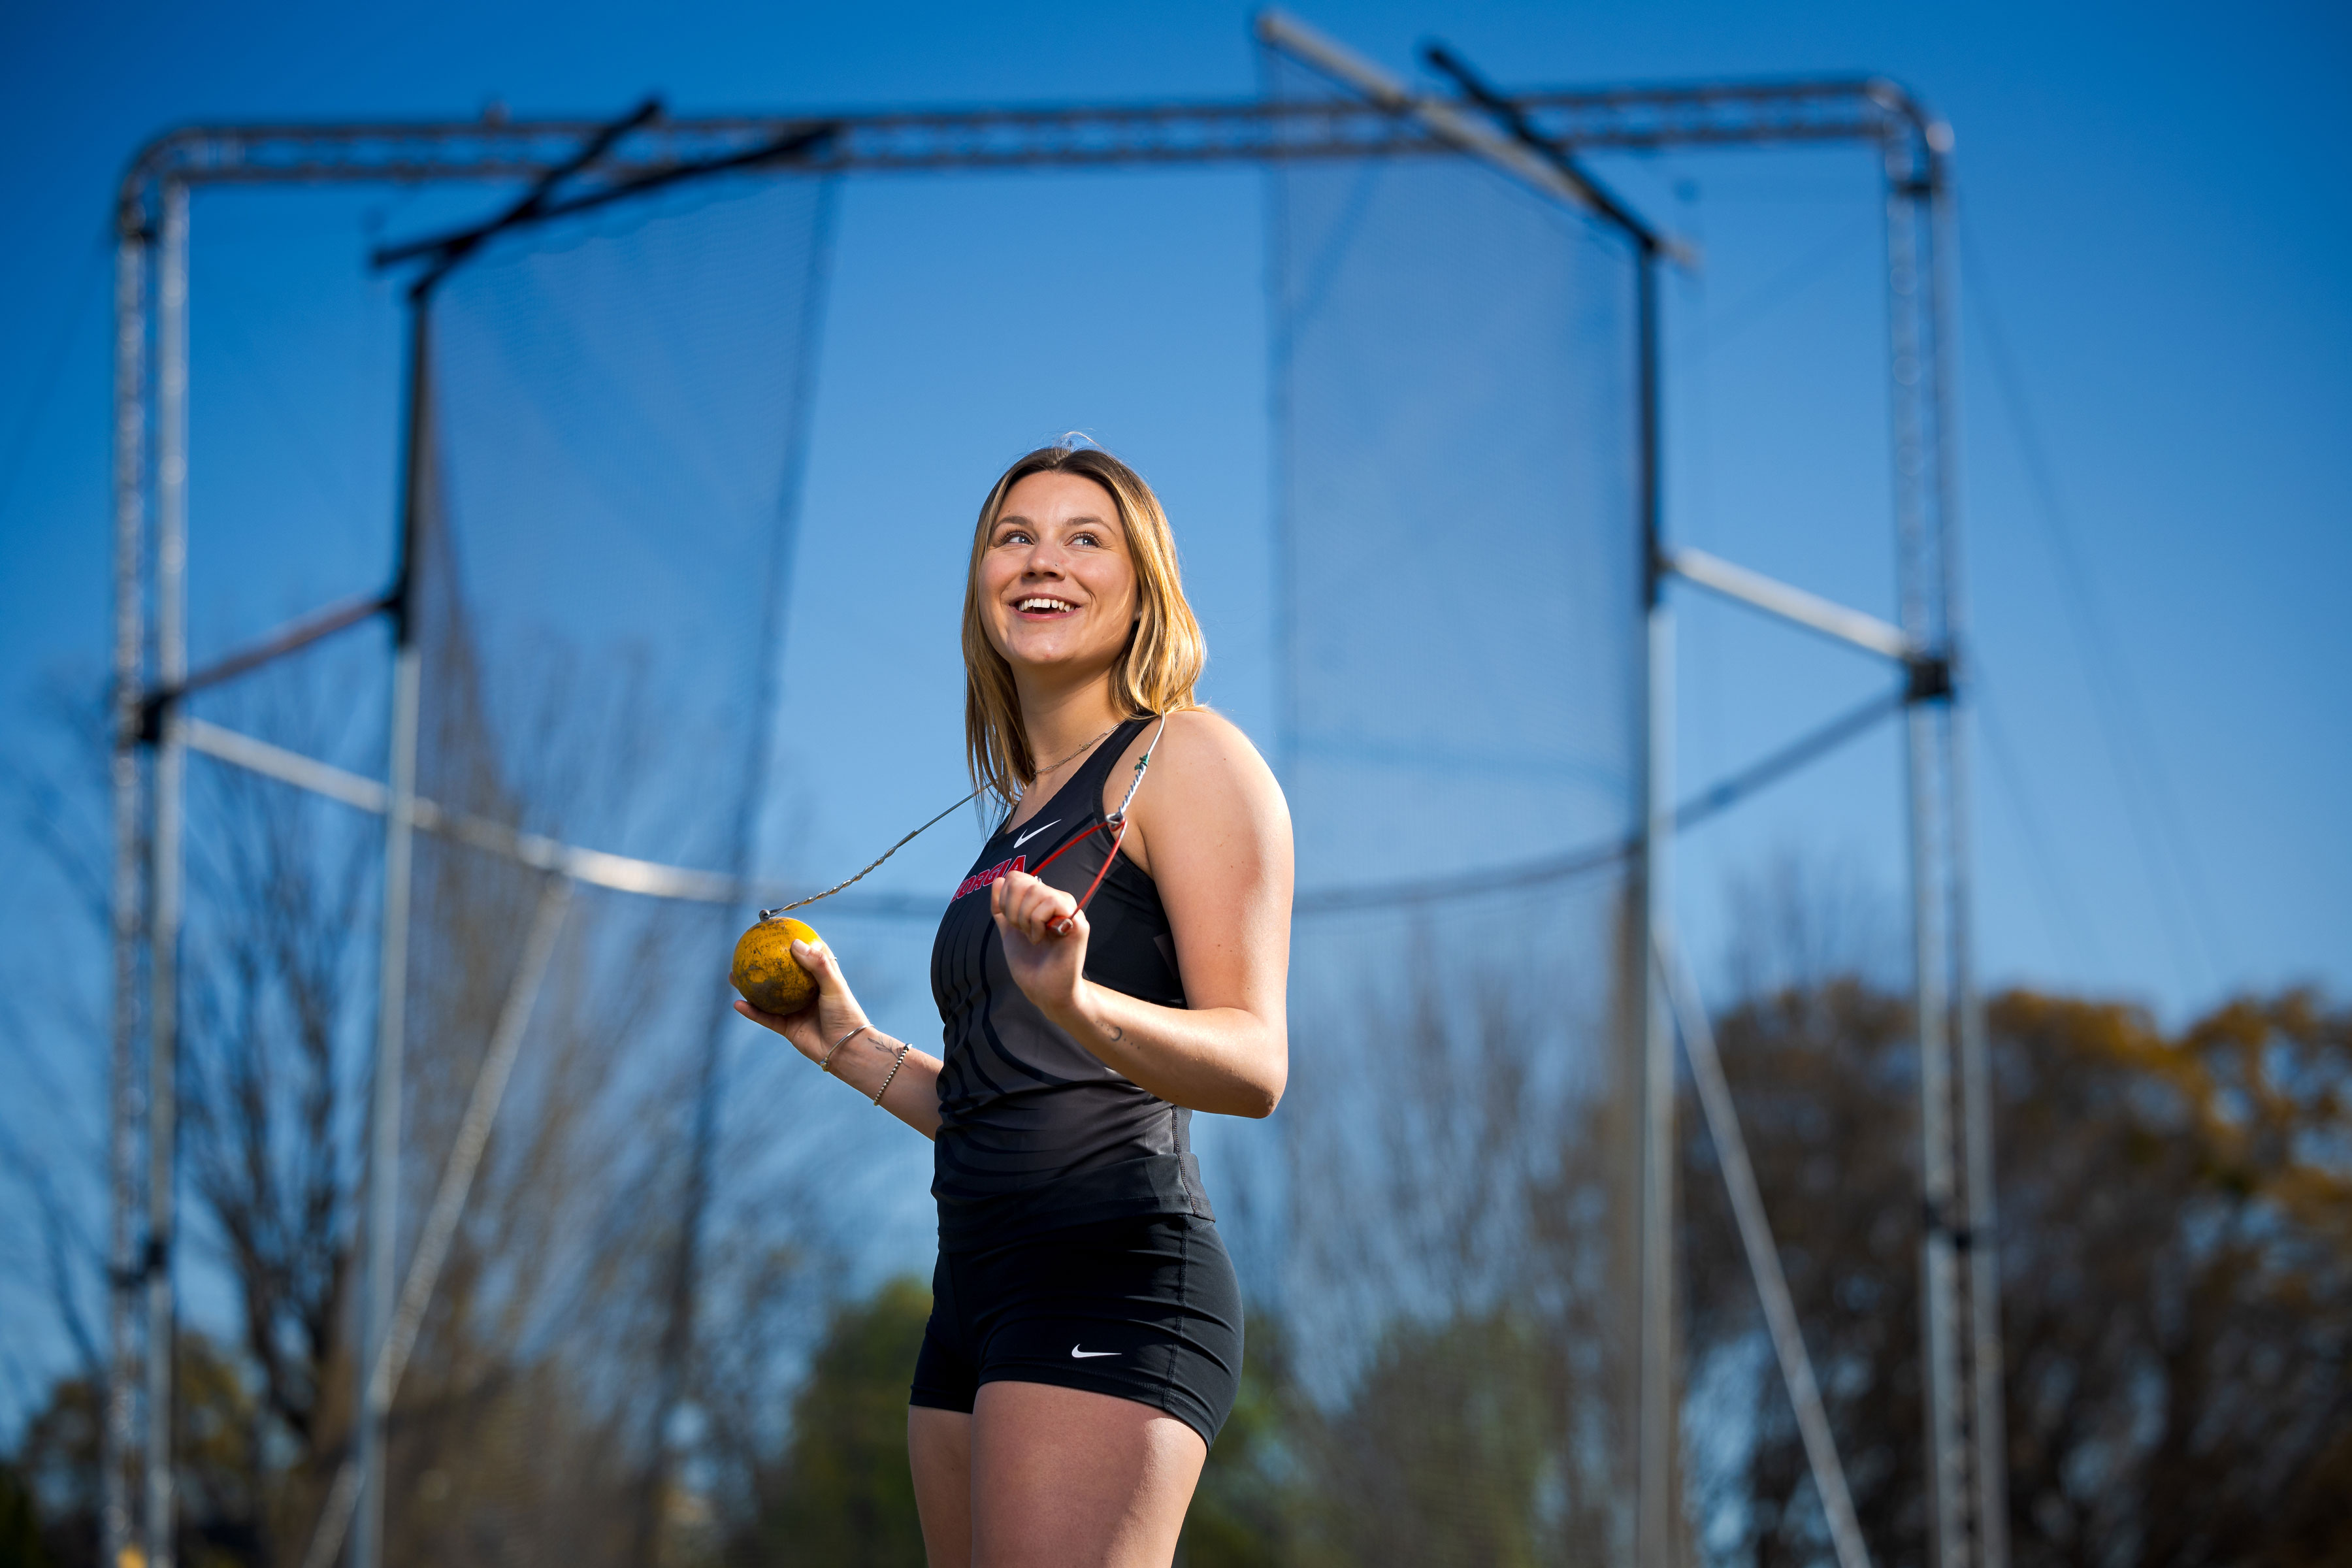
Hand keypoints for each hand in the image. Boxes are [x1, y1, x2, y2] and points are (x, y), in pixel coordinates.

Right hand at [733, 938, 870, 1064]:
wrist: (846, 1049)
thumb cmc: (845, 1014)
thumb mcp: (834, 985)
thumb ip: (817, 964)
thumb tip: (795, 943)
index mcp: (819, 981)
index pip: (805, 957)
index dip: (794, 944)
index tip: (779, 931)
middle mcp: (805, 994)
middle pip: (780, 976)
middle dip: (764, 965)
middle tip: (748, 952)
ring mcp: (795, 1011)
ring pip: (768, 996)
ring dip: (750, 987)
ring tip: (733, 976)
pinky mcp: (788, 1028)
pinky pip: (765, 1018)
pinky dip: (751, 1011)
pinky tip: (738, 1003)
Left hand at [990, 868, 1088, 1020]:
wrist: (1043, 990)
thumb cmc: (1030, 963)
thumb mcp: (1009, 931)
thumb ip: (1002, 908)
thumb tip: (998, 879)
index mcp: (1043, 900)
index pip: (1017, 877)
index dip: (1006, 899)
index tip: (1012, 923)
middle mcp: (1058, 900)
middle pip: (1023, 881)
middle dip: (1013, 911)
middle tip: (1023, 932)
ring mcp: (1069, 909)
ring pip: (1036, 890)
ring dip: (1025, 919)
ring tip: (1034, 937)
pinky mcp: (1078, 922)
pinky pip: (1051, 903)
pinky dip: (1037, 923)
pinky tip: (1042, 939)